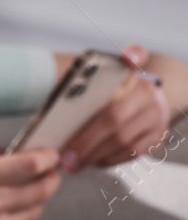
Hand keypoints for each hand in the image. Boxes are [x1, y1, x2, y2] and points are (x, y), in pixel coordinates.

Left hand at [60, 44, 172, 171]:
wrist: (148, 104)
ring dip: (95, 156)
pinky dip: (109, 159)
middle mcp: (149, 94)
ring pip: (124, 141)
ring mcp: (157, 116)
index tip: (128, 57)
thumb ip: (90, 84)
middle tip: (65, 157)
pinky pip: (133, 153)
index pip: (137, 56)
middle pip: (115, 119)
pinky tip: (93, 161)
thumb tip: (60, 108)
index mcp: (132, 76)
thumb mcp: (104, 84)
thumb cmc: (113, 96)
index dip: (134, 55)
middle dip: (86, 142)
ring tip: (73, 164)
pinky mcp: (159, 136)